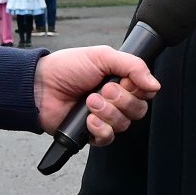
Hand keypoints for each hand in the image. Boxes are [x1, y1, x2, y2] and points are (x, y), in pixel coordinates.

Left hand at [33, 46, 159, 141]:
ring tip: (89, 101)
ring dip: (107, 112)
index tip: (126, 81)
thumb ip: (133, 66)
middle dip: (122, 100)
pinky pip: (108, 138)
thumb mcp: (103, 56)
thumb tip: (155, 85)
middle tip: (103, 89)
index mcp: (120, 82)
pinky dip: (100, 129)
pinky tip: (88, 119)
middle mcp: (115, 101)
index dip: (140, 89)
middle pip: (138, 110)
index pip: (145, 92)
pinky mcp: (91, 134)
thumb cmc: (67, 67)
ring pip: (124, 124)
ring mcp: (104, 119)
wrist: (40, 85)